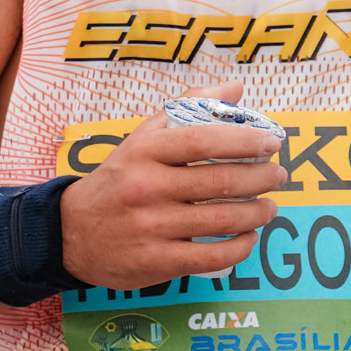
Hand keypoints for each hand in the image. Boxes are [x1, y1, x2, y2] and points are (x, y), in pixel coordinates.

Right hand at [57, 116, 288, 290]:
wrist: (71, 232)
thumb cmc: (118, 181)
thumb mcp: (141, 139)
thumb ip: (186, 111)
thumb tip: (234, 89)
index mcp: (144, 152)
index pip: (204, 140)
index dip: (245, 141)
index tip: (271, 143)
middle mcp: (147, 188)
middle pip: (221, 182)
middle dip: (261, 178)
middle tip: (278, 175)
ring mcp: (152, 227)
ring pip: (223, 220)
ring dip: (257, 213)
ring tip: (269, 206)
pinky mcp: (158, 261)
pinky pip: (213, 256)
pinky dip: (240, 246)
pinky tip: (248, 236)